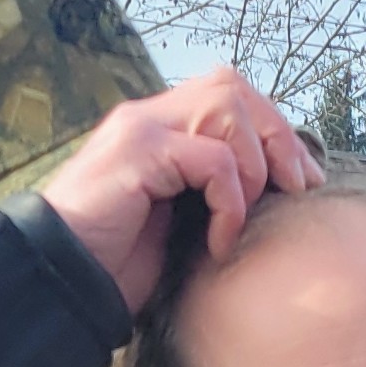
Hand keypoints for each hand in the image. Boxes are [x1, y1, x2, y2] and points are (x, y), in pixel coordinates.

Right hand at [40, 67, 323, 313]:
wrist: (61, 279)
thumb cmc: (116, 263)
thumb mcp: (178, 224)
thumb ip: (210, 196)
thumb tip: (273, 199)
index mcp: (160, 130)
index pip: (231, 96)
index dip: (276, 131)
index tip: (304, 181)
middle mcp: (150, 118)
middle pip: (234, 87)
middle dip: (278, 137)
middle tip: (298, 188)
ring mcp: (141, 129)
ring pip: (227, 107)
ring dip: (256, 165)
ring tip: (246, 215)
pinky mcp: (138, 152)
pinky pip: (212, 159)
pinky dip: (230, 201)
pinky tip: (219, 240)